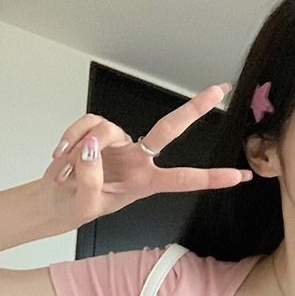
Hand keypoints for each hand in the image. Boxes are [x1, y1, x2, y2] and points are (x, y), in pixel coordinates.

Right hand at [42, 83, 251, 226]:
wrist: (55, 200)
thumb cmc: (76, 205)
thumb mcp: (85, 205)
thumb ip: (90, 180)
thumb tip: (92, 147)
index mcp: (145, 183)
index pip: (183, 179)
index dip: (210, 178)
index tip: (239, 176)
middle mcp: (138, 159)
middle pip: (169, 129)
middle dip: (195, 109)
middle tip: (218, 90)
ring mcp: (119, 143)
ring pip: (107, 130)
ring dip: (81, 150)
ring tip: (64, 171)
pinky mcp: (97, 131)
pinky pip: (87, 125)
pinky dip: (70, 138)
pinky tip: (59, 156)